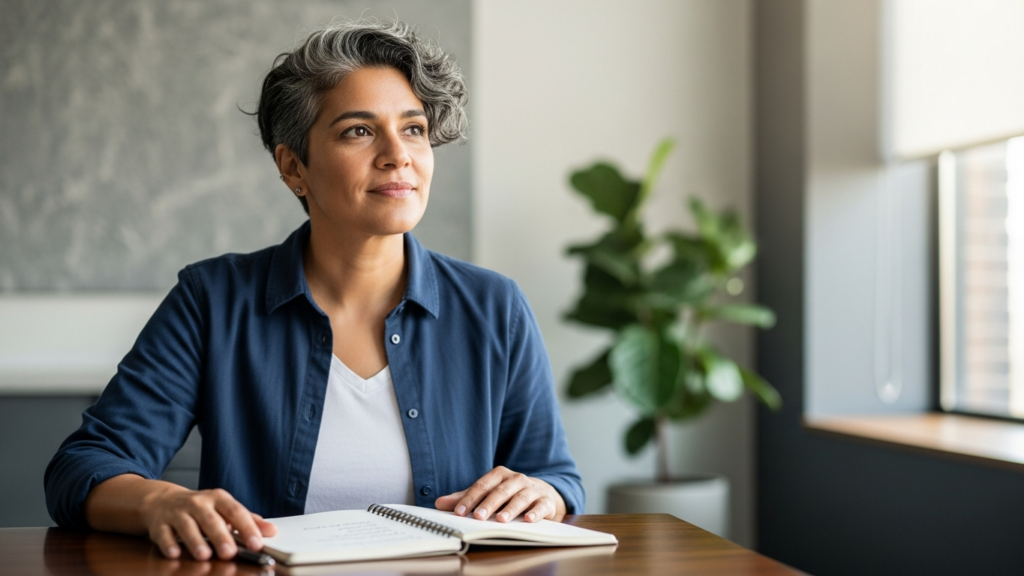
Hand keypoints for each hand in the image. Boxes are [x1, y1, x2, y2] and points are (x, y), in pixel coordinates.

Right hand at [138, 485, 276, 559]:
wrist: (162, 500)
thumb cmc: (201, 509)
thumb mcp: (225, 509)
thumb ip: (248, 520)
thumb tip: (272, 531)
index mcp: (218, 499)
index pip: (235, 512)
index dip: (247, 527)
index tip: (256, 544)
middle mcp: (198, 503)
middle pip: (211, 519)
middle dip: (221, 536)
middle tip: (230, 552)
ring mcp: (177, 512)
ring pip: (187, 526)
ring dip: (195, 541)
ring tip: (204, 555)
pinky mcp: (159, 524)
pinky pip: (163, 534)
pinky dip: (168, 544)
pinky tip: (174, 553)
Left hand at [435, 466, 565, 522]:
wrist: (542, 493)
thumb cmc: (510, 494)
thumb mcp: (488, 493)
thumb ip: (466, 498)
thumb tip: (439, 503)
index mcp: (500, 475)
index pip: (482, 485)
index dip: (470, 498)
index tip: (459, 511)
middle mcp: (517, 479)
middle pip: (501, 490)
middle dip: (489, 503)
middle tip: (478, 516)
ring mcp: (532, 489)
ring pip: (520, 497)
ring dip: (510, 508)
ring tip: (500, 520)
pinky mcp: (546, 501)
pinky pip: (541, 506)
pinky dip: (535, 513)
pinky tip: (528, 520)